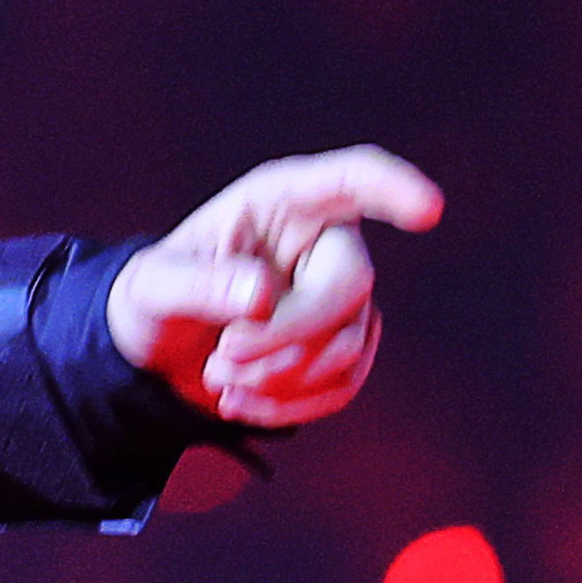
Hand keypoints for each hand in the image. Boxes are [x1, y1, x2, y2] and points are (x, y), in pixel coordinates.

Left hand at [106, 145, 442, 430]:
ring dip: (279, 374)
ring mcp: (339, 295)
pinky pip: (343, 383)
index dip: (391, 188)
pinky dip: (290, 403)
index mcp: (279, 199)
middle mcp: (322, 239)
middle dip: (287, 333)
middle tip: (221, 358)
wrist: (157, 349)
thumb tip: (261, 295)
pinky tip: (238, 403)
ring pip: (347, 343)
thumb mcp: (153, 288)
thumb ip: (199, 285)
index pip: (349, 178)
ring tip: (217, 375)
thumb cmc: (154, 297)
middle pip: (349, 285)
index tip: (428, 211)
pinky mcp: (343, 345)